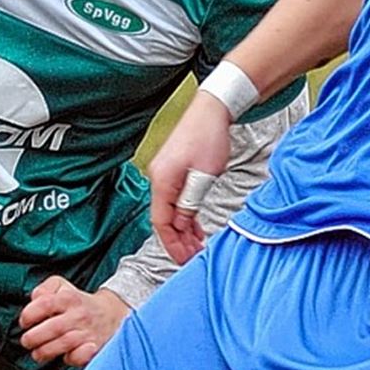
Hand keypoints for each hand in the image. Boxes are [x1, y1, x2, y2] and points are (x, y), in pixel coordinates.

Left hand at [18, 276, 129, 366]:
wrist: (112, 313)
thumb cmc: (78, 303)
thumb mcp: (62, 287)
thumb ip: (44, 289)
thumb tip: (34, 299)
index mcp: (69, 298)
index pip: (44, 303)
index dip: (29, 314)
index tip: (25, 323)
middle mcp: (79, 314)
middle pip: (52, 327)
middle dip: (33, 338)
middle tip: (28, 341)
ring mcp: (88, 332)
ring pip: (63, 344)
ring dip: (44, 351)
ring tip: (38, 353)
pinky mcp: (95, 348)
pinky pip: (80, 356)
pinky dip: (71, 358)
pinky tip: (65, 356)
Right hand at [148, 92, 231, 264]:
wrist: (212, 109)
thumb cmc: (209, 137)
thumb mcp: (204, 176)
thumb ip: (189, 203)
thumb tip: (180, 225)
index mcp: (162, 181)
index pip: (161, 222)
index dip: (172, 244)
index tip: (184, 260)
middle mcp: (158, 178)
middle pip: (163, 218)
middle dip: (178, 240)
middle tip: (193, 257)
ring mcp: (165, 173)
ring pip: (169, 210)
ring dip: (182, 229)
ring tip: (197, 245)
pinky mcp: (174, 169)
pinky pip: (175, 198)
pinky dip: (184, 213)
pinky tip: (194, 226)